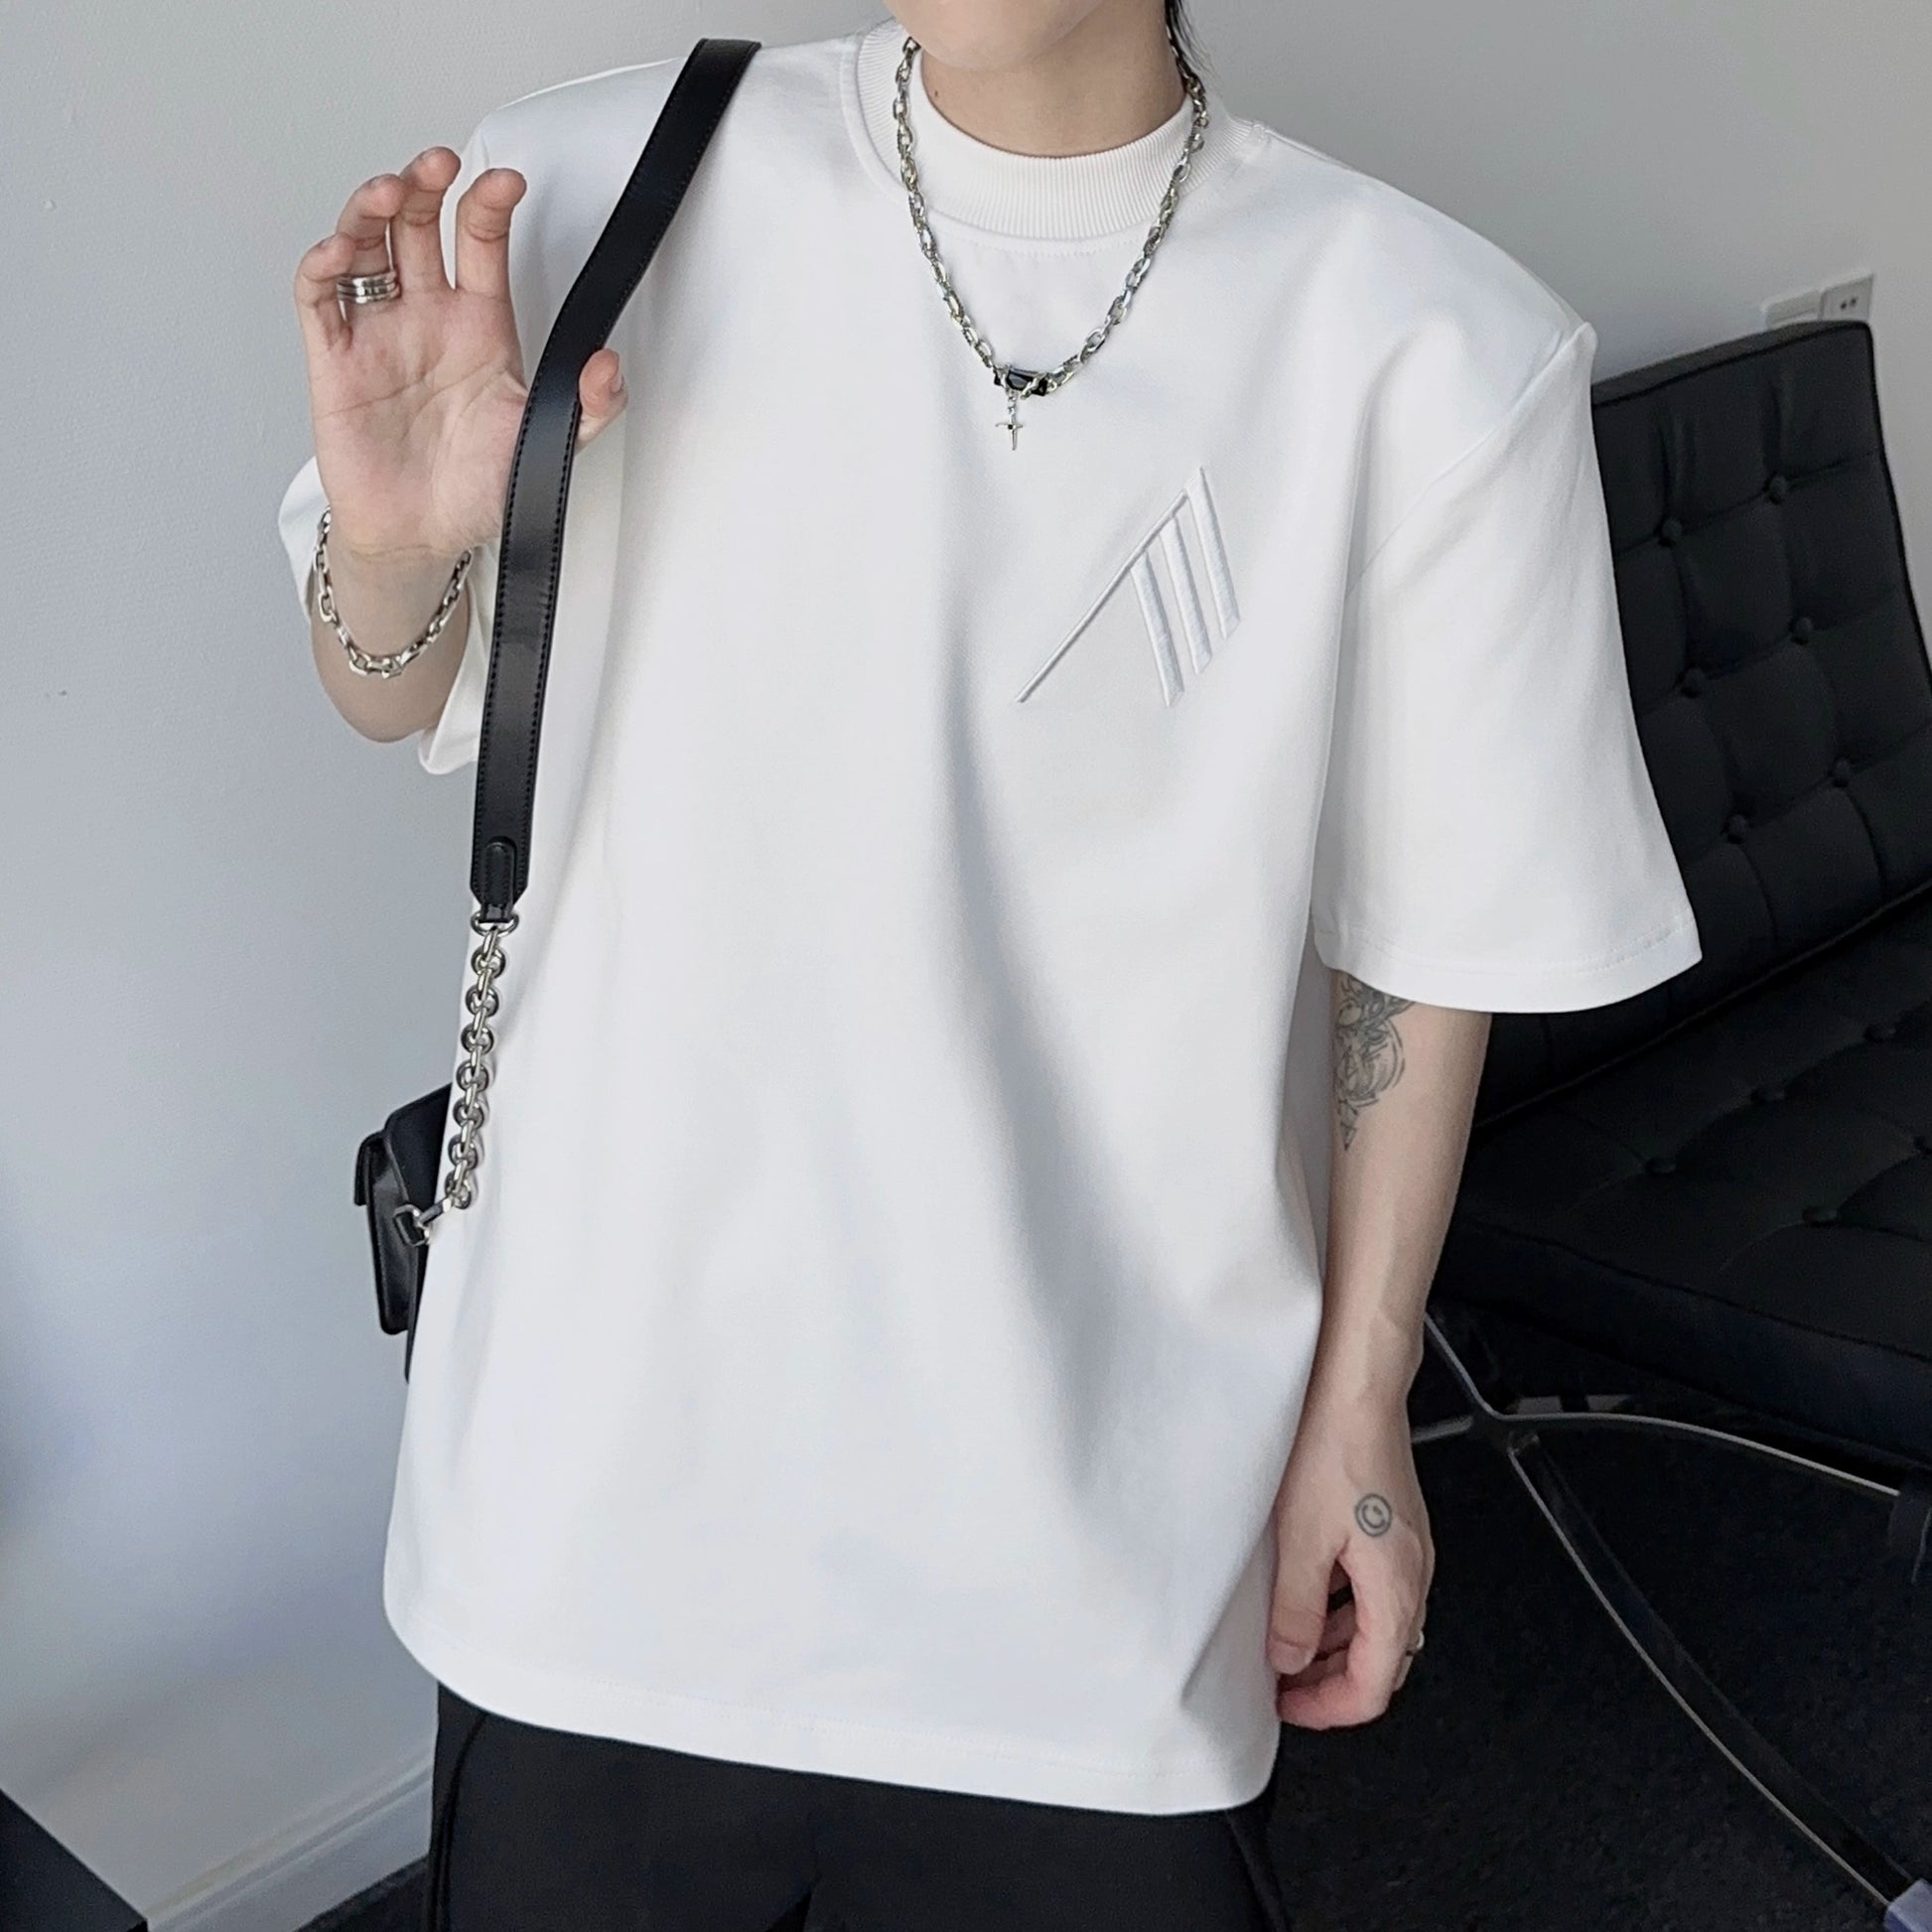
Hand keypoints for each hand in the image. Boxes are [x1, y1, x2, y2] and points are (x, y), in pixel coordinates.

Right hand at [290, 143, 628, 570]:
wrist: (423, 538)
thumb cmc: (478, 488)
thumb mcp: (547, 446)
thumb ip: (586, 407)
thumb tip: (610, 367)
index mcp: (480, 325)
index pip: (481, 243)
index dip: (489, 206)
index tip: (508, 184)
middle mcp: (427, 317)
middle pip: (418, 226)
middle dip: (425, 185)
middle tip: (439, 164)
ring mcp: (379, 332)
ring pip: (366, 245)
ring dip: (372, 209)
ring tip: (390, 191)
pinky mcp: (336, 359)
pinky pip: (320, 298)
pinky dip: (324, 266)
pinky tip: (341, 251)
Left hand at [1266, 1384, 1433, 1727]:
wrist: (1355, 1388)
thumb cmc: (1335, 1447)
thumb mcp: (1301, 1539)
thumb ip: (1295, 1610)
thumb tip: (1290, 1658)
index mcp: (1397, 1589)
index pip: (1373, 1687)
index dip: (1327, 1709)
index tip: (1288, 1707)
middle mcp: (1413, 1574)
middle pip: (1381, 1662)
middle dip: (1330, 1682)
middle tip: (1284, 1684)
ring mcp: (1406, 1550)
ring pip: (1377, 1625)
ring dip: (1334, 1645)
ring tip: (1287, 1643)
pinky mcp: (1392, 1527)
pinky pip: (1372, 1589)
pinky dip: (1341, 1607)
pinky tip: (1307, 1595)